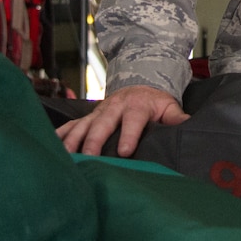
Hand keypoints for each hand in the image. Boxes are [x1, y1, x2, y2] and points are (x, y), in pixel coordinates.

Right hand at [56, 85, 188, 156]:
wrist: (138, 84)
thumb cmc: (154, 102)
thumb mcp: (168, 106)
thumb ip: (177, 118)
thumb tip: (189, 126)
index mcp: (136, 106)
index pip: (133, 121)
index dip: (129, 135)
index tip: (125, 151)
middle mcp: (114, 108)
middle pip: (102, 124)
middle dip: (94, 140)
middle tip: (89, 157)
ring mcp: (98, 112)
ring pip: (83, 125)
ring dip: (73, 140)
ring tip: (66, 156)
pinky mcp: (87, 117)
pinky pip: (71, 125)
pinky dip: (60, 135)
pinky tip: (51, 146)